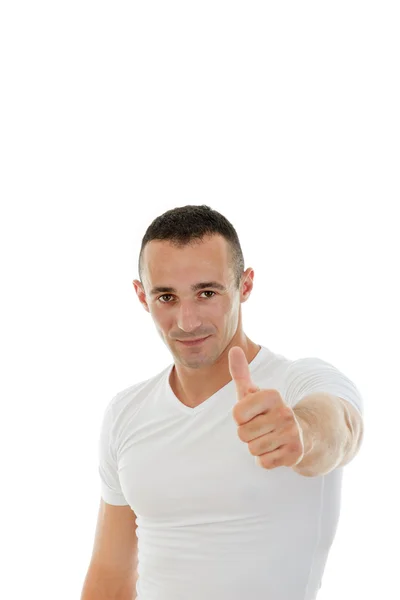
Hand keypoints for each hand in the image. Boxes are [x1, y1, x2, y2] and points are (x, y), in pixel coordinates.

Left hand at [228, 346, 304, 469]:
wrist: (300, 432)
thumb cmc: (266, 411)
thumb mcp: (252, 392)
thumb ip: (241, 372)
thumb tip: (234, 348)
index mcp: (272, 395)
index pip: (237, 414)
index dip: (240, 418)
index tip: (252, 414)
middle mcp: (285, 412)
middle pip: (242, 434)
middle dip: (247, 434)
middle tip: (261, 428)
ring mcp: (292, 433)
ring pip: (253, 449)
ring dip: (256, 447)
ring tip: (269, 438)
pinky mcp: (295, 453)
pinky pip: (264, 463)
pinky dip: (265, 459)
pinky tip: (275, 449)